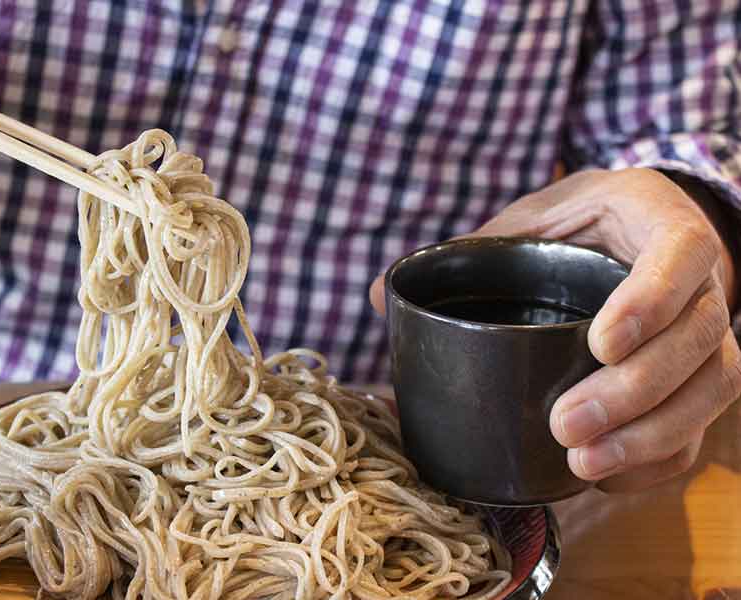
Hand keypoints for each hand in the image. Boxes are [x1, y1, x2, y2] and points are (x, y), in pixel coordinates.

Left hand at [370, 167, 740, 491]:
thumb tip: (378, 298)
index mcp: (657, 220)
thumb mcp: (530, 217)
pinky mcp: (699, 377)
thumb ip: (470, 251)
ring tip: (581, 463)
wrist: (630, 227)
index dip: (651, 301)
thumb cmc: (576, 222)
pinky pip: (701, 425)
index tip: (601, 343)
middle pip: (699, 340)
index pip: (682, 254)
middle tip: (566, 423)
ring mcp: (707, 331)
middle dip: (636, 391)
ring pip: (711, 389)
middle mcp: (701, 279)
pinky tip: (606, 478)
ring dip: (650, 435)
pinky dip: (657, 459)